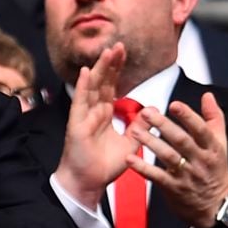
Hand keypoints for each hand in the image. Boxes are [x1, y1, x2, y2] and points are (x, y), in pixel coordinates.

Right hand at [56, 43, 135, 207]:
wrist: (88, 183)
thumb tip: (150, 109)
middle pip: (102, 82)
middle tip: (119, 45)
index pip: (111, 86)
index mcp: (104, 114)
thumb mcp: (129, 145)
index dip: (117, 69)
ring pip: (92, 87)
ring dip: (98, 69)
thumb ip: (138, 127)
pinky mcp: (76, 124)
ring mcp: (84, 116)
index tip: (123, 52)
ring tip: (107, 52)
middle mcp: (93, 111)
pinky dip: (82, 87)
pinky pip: (79, 102)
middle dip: (110, 63)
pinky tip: (84, 72)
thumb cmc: (104, 166)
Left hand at [127, 92, 227, 227]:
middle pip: (182, 141)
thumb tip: (207, 96)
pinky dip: (142, 168)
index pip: (201, 130)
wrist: (214, 206)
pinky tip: (129, 158)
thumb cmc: (214, 169)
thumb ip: (214, 118)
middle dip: (164, 126)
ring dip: (151, 143)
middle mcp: (200, 161)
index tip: (174, 105)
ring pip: (168, 157)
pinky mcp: (173, 188)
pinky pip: (156, 177)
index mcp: (212, 148)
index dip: (189, 117)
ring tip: (135, 131)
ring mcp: (187, 175)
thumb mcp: (220, 144)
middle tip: (146, 113)